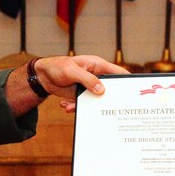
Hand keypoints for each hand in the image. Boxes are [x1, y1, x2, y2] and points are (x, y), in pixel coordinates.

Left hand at [7, 55, 127, 114]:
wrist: (43, 76)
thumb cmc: (58, 67)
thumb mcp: (72, 71)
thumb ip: (87, 80)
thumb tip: (101, 90)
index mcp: (98, 66)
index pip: (117, 73)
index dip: (126, 82)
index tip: (131, 94)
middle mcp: (96, 77)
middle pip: (109, 90)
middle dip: (108, 100)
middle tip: (108, 109)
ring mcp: (89, 87)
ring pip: (96, 100)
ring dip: (87, 106)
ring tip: (73, 106)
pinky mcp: (81, 95)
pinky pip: (84, 104)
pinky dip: (76, 107)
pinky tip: (66, 106)